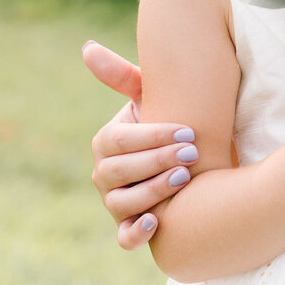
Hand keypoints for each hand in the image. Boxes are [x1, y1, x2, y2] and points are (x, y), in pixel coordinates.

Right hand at [83, 41, 196, 248]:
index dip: (152, 136)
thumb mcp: (152, 97)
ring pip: (122, 203)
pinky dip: (135, 233)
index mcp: (107, 142)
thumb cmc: (172, 122)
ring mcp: (116, 202)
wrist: (197, 160)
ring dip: (153, 192)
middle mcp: (105, 173)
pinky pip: (125, 237)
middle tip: (191, 153)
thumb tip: (87, 47)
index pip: (119, 140)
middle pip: (118, 172)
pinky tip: (156, 222)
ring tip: (185, 179)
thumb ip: (123, 76)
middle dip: (156, 161)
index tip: (189, 130)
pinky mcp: (130, 226)